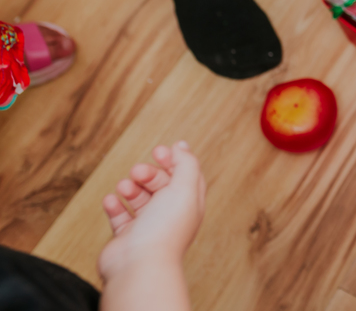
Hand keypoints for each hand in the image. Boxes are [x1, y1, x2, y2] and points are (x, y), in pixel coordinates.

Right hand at [97, 142, 205, 284]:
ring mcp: (148, 226)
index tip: (159, 150)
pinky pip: (120, 216)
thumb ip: (186, 163)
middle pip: (160, 184)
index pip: (185, 176)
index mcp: (189, 204)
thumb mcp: (184, 187)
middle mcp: (170, 215)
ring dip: (131, 187)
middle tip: (138, 171)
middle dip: (148, 173)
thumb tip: (181, 146)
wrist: (139, 265)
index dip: (174, 160)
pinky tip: (111, 200)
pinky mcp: (127, 237)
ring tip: (125, 186)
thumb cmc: (164, 230)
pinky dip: (115, 205)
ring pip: (139, 198)